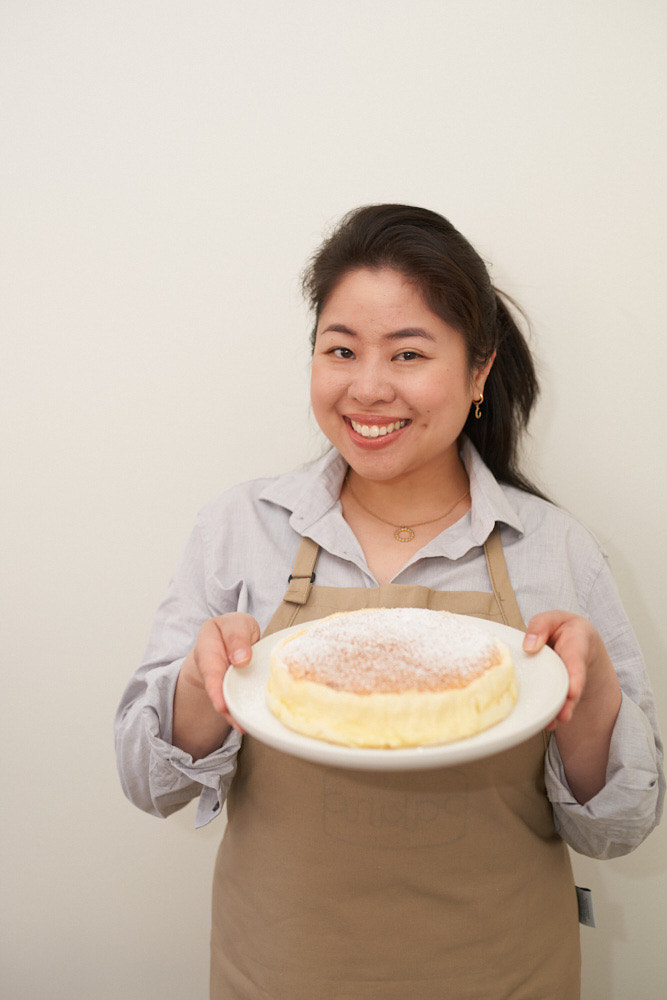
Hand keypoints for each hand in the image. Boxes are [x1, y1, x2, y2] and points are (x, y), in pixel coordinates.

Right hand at [179, 612, 260, 732]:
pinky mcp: (229, 689)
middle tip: (236, 722)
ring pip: (223, 698)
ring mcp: (218, 679)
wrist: (233, 638)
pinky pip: (232, 701)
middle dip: (223, 705)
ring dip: (232, 714)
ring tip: (242, 726)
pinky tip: (246, 724)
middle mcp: (209, 665)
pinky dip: (238, 713)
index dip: (215, 687)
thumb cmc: (236, 630)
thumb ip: (238, 637)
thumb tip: (241, 659)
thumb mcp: (238, 624)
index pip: (209, 666)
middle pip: (214, 687)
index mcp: (208, 643)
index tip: (221, 706)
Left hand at [522, 610, 619, 728]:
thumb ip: (540, 626)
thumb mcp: (554, 618)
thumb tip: (528, 647)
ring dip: (559, 711)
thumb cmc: (564, 628)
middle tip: (563, 716)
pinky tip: (544, 723)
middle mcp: (574, 667)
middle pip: (573, 686)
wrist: (576, 640)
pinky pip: (555, 701)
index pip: (577, 661)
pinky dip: (550, 713)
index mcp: (577, 646)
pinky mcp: (557, 689)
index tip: (574, 692)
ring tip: (551, 723)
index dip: (576, 677)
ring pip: (565, 698)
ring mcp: (567, 681)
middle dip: (569, 702)